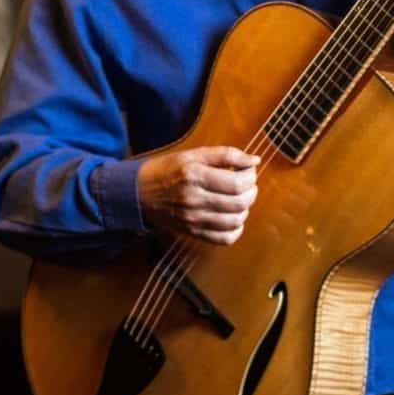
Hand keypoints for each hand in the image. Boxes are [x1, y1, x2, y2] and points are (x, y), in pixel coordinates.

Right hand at [137, 146, 259, 244]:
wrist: (139, 192)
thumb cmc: (168, 170)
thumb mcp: (193, 154)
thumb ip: (226, 155)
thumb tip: (254, 160)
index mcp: (194, 175)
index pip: (237, 183)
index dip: (250, 176)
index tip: (248, 170)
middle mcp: (194, 199)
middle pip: (239, 203)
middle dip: (251, 192)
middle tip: (247, 184)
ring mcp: (193, 219)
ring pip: (234, 222)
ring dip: (245, 209)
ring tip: (240, 199)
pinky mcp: (192, 232)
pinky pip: (223, 239)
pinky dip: (235, 230)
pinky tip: (233, 217)